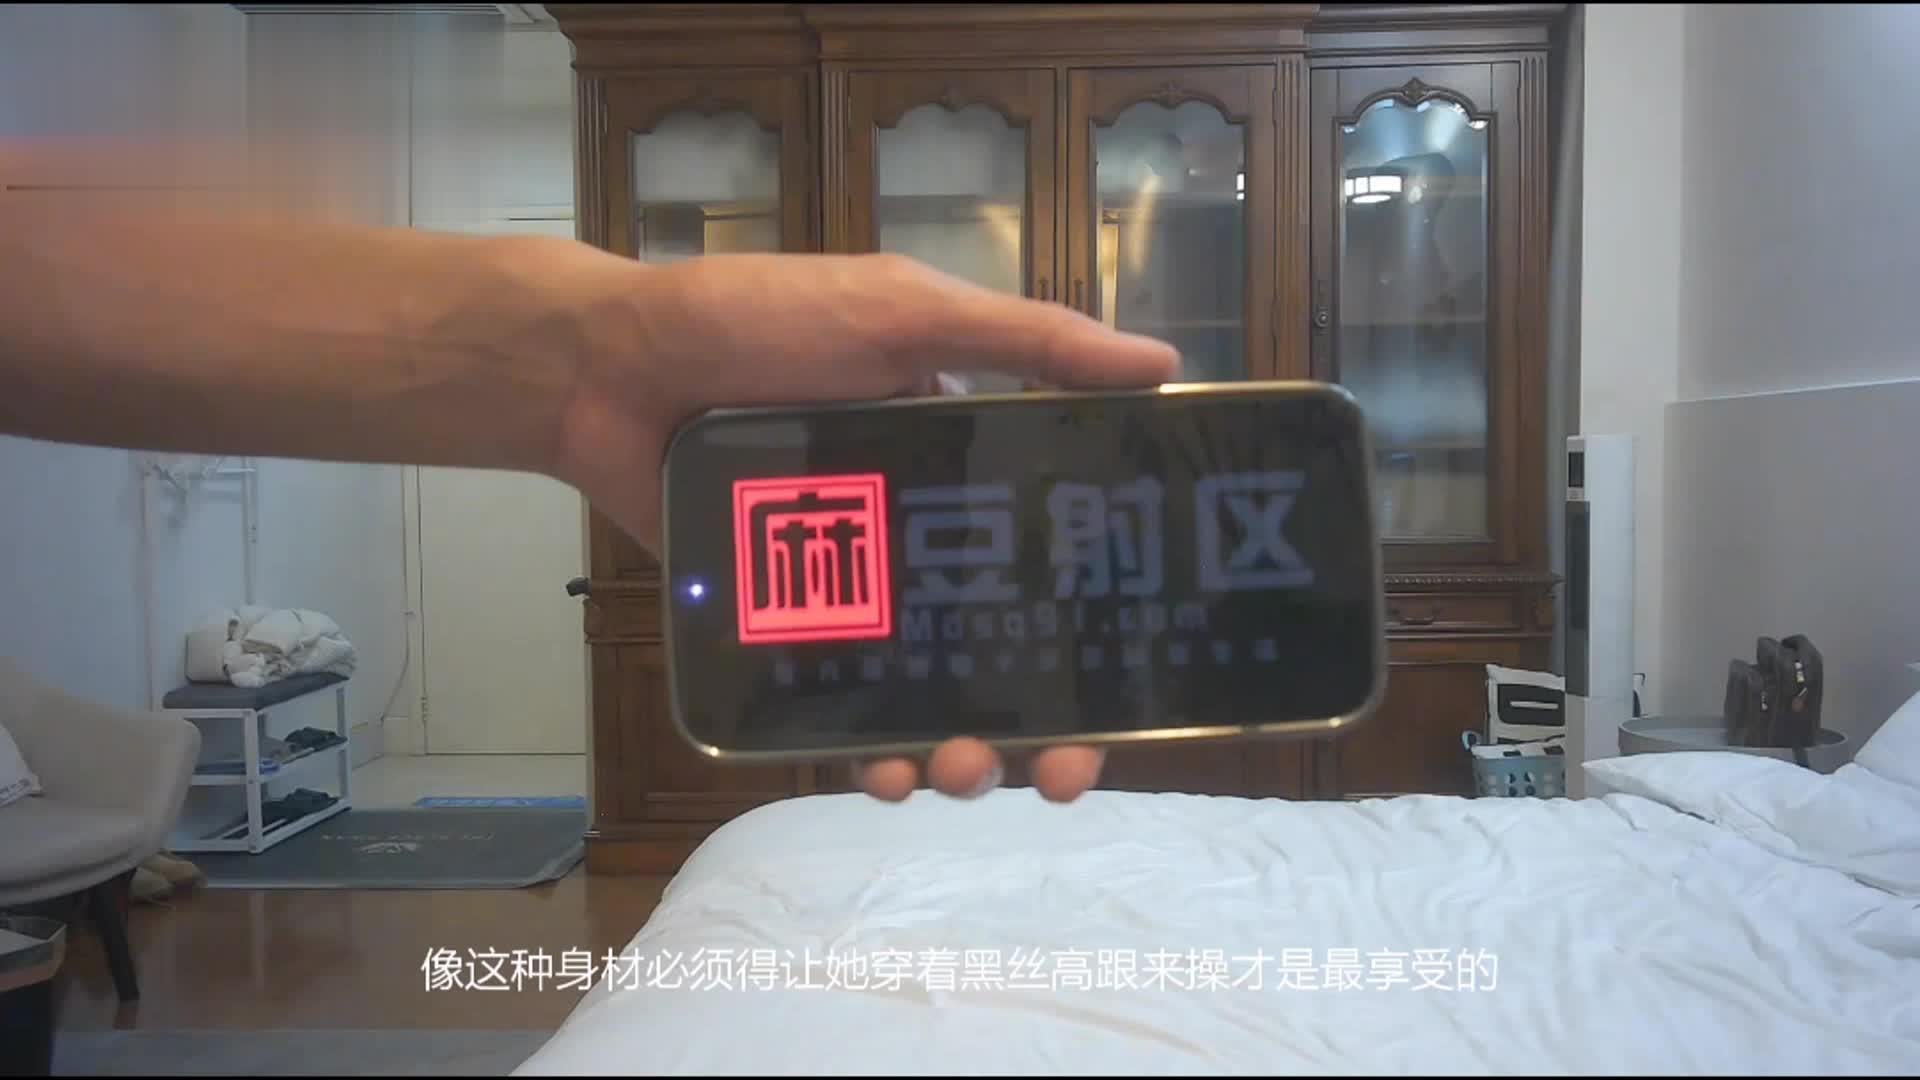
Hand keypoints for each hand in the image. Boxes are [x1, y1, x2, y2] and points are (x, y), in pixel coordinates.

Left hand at [551, 250, 1179, 804]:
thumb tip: (1161, 366)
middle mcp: (922, 530)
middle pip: (1005, 646)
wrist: (611, 367)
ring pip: (927, 691)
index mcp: (969, 460)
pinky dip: (864, 749)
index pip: (1058, 552)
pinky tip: (879, 773)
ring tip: (953, 771)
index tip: (1131, 683)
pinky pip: (836, 702)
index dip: (1102, 623)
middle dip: (1042, 723)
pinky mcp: (782, 619)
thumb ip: (1025, 342)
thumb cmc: (761, 323)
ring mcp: (852, 584)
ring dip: (960, 750)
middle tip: (1055, 771)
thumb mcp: (904, 312)